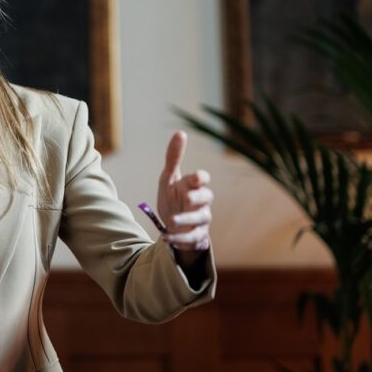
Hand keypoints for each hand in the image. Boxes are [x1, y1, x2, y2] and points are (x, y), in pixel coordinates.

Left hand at [156, 131, 211, 262]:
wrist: (174, 225)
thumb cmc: (174, 198)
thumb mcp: (169, 178)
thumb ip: (174, 158)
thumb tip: (180, 133)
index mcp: (194, 186)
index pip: (202, 180)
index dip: (200, 178)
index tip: (195, 177)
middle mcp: (201, 202)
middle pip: (207, 198)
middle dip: (198, 197)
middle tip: (186, 198)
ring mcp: (200, 220)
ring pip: (200, 219)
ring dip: (185, 220)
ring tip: (170, 221)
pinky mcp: (196, 236)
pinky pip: (191, 238)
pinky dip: (178, 238)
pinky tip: (164, 237)